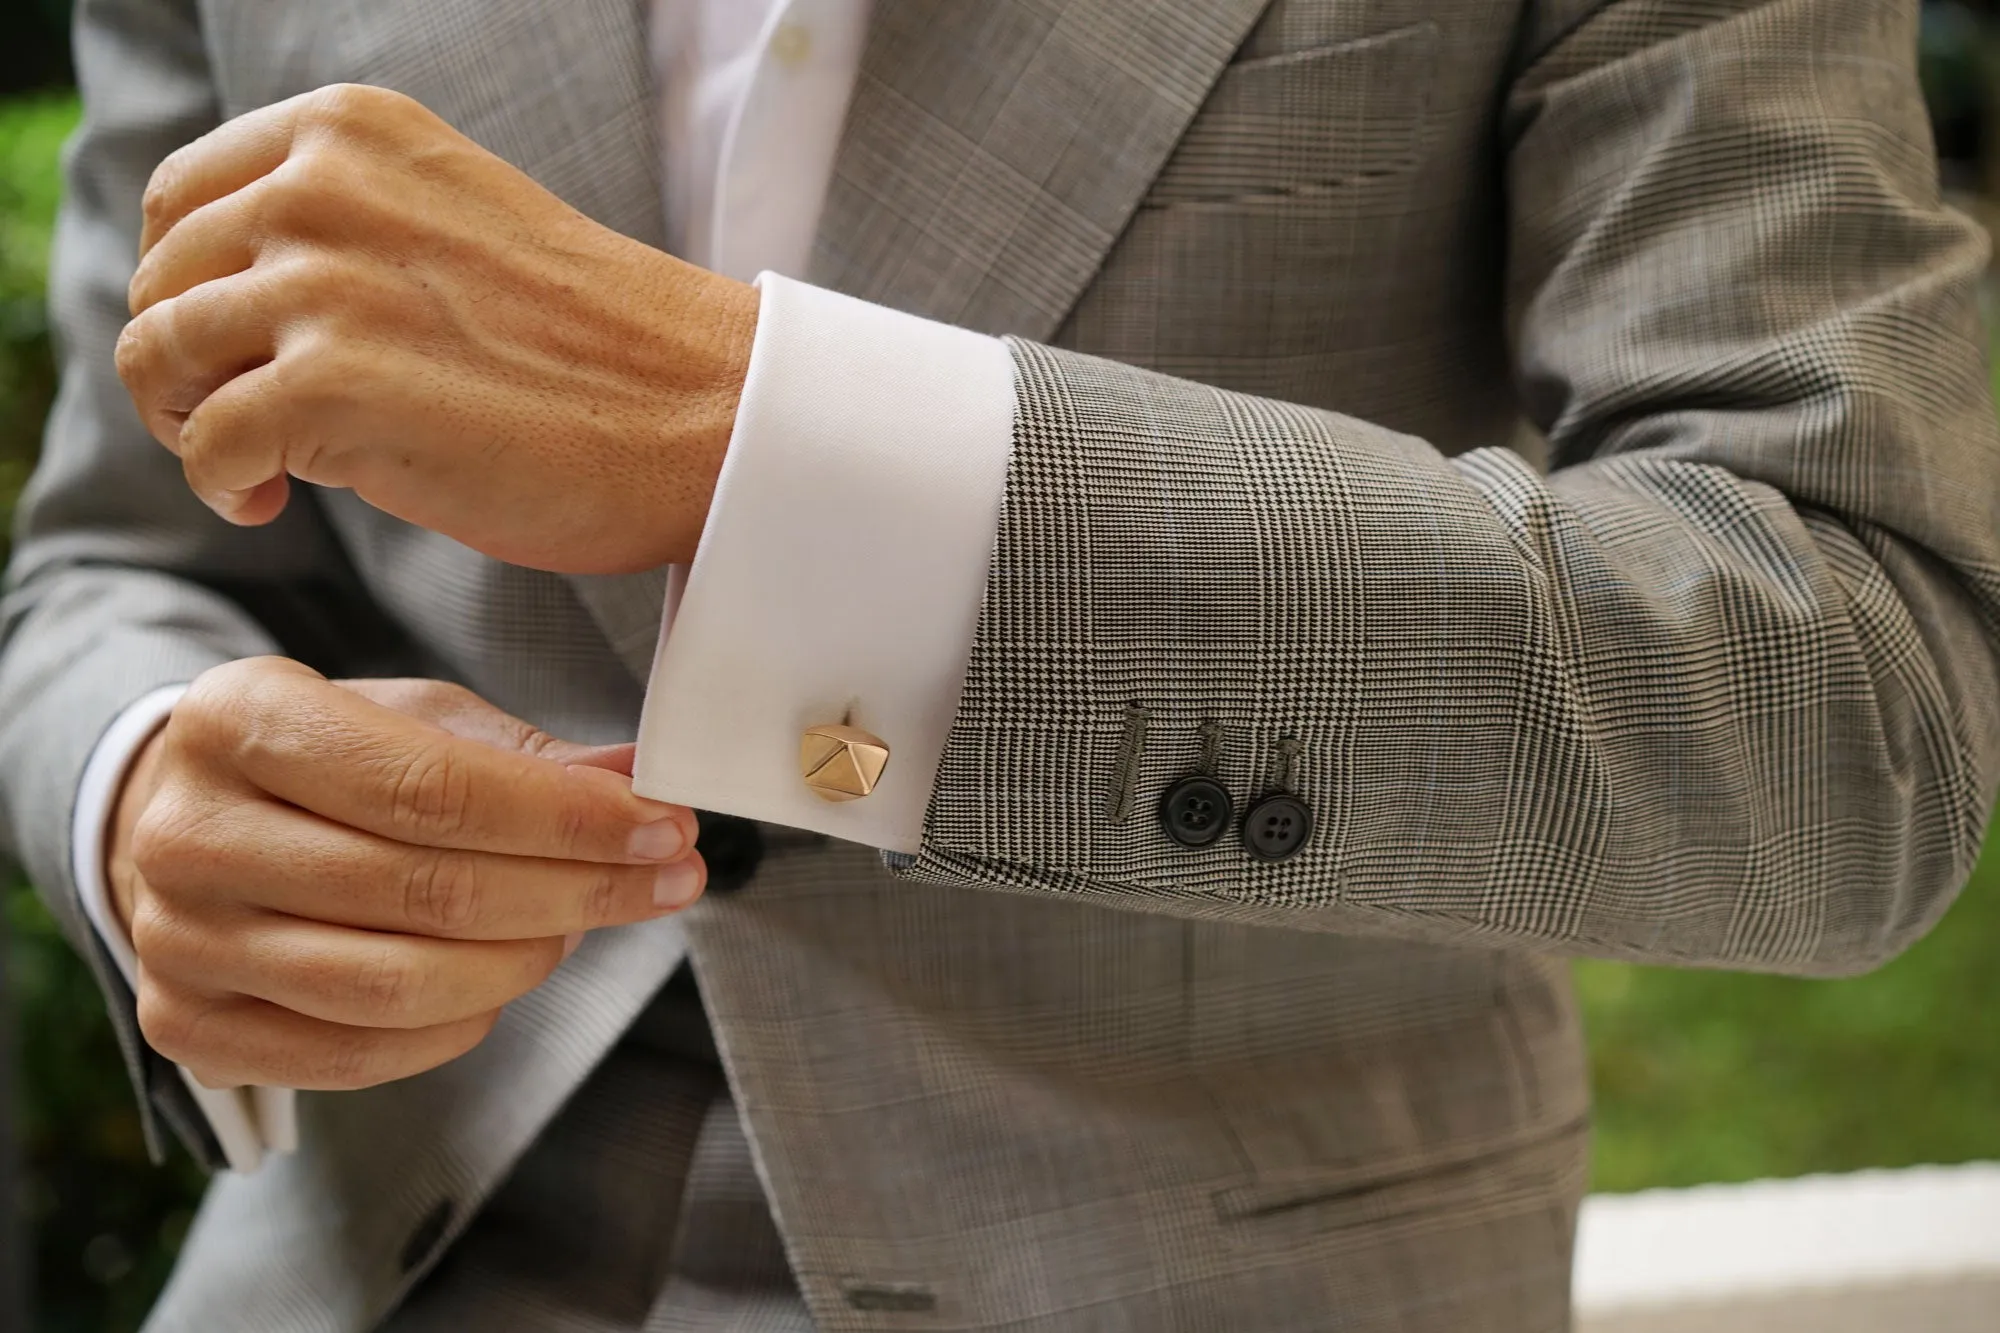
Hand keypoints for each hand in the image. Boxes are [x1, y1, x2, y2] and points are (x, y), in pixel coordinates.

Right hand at [108, 658, 705, 1091]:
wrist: (177, 824)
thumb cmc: (320, 763)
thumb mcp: (410, 718)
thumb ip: (523, 756)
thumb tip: (640, 786)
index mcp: (239, 719)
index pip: (431, 788)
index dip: (566, 819)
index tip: (666, 827)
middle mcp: (189, 833)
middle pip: (426, 890)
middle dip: (578, 889)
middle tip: (669, 878)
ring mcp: (179, 942)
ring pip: (398, 985)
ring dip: (528, 960)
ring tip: (586, 923)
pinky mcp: (189, 1030)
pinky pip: (361, 1054)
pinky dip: (462, 1024)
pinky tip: (507, 977)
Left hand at [115, 83, 758, 574]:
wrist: (704, 412)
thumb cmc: (595, 347)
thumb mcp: (453, 225)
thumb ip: (346, 230)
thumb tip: (227, 300)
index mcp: (351, 132)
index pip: (182, 200)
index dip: (186, 288)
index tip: (236, 356)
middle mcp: (322, 187)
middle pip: (161, 282)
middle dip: (183, 368)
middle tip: (246, 429)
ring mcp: (323, 283)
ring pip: (158, 355)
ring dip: (189, 427)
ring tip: (257, 472)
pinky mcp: (332, 387)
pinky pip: (205, 444)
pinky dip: (220, 486)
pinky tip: (271, 503)